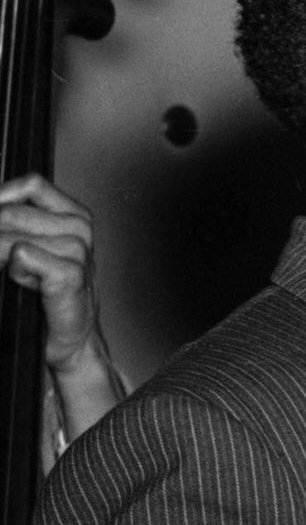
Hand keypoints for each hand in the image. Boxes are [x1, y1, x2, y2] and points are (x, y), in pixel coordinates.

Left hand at [0, 173, 103, 370]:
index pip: (31, 184)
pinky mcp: (71, 274)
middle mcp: (80, 229)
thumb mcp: (32, 245)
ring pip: (14, 234)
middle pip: (13, 211)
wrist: (70, 339)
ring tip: (22, 276)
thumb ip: (14, 220)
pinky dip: (16, 272)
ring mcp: (79, 251)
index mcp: (74, 215)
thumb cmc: (49, 295)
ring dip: (4, 257)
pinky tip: (30, 285)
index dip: (3, 199)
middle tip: (6, 261)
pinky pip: (22, 254)